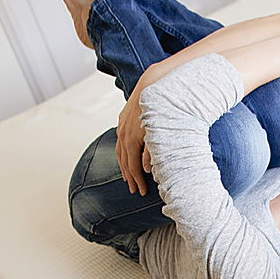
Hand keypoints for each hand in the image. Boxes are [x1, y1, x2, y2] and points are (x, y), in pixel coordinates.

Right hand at [116, 80, 151, 195]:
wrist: (152, 85)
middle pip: (125, 162)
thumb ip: (152, 152)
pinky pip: (120, 140)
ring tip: (128, 178)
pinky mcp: (123, 120)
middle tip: (136, 190)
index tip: (142, 192)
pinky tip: (125, 157)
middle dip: (131, 178)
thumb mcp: (158, 134)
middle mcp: (123, 134)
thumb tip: (146, 169)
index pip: (133, 167)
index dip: (138, 181)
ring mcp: (121, 126)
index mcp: (131, 140)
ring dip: (124, 166)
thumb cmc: (160, 111)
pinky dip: (122, 152)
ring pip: (120, 151)